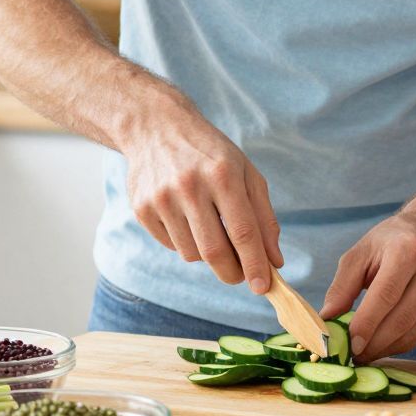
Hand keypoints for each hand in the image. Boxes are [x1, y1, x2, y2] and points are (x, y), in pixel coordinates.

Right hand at [120, 101, 282, 292]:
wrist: (156, 128)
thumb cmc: (210, 154)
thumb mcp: (246, 173)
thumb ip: (264, 218)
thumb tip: (274, 262)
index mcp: (223, 175)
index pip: (243, 232)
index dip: (255, 265)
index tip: (263, 287)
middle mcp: (190, 186)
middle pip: (215, 251)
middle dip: (232, 272)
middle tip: (241, 277)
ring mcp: (162, 198)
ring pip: (192, 254)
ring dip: (207, 254)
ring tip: (210, 228)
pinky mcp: (142, 208)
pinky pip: (171, 245)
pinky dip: (185, 242)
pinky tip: (185, 218)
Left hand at [321, 212, 415, 361]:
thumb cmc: (389, 243)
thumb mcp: (360, 254)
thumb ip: (341, 287)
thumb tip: (327, 321)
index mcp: (408, 250)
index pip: (386, 295)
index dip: (367, 323)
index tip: (350, 344)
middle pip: (402, 319)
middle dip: (374, 343)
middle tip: (352, 355)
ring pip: (413, 332)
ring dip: (385, 349)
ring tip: (363, 353)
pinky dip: (399, 345)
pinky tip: (383, 344)